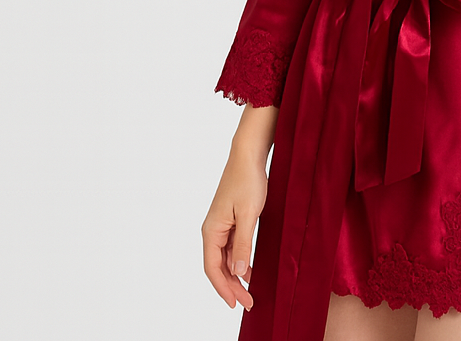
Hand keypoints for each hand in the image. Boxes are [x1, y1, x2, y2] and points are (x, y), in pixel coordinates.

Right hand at [202, 148, 267, 311]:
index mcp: (211, 231)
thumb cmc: (247, 181)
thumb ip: (244, 244)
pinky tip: (249, 270)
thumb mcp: (249, 214)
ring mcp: (221, 225)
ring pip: (225, 258)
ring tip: (249, 291)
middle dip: (231, 286)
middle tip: (248, 303)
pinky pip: (232, 247)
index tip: (237, 304)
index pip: (213, 268)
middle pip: (218, 266)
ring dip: (235, 275)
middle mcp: (212, 230)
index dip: (224, 288)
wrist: (249, 156)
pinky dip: (239, 260)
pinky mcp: (231, 220)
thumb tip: (238, 272)